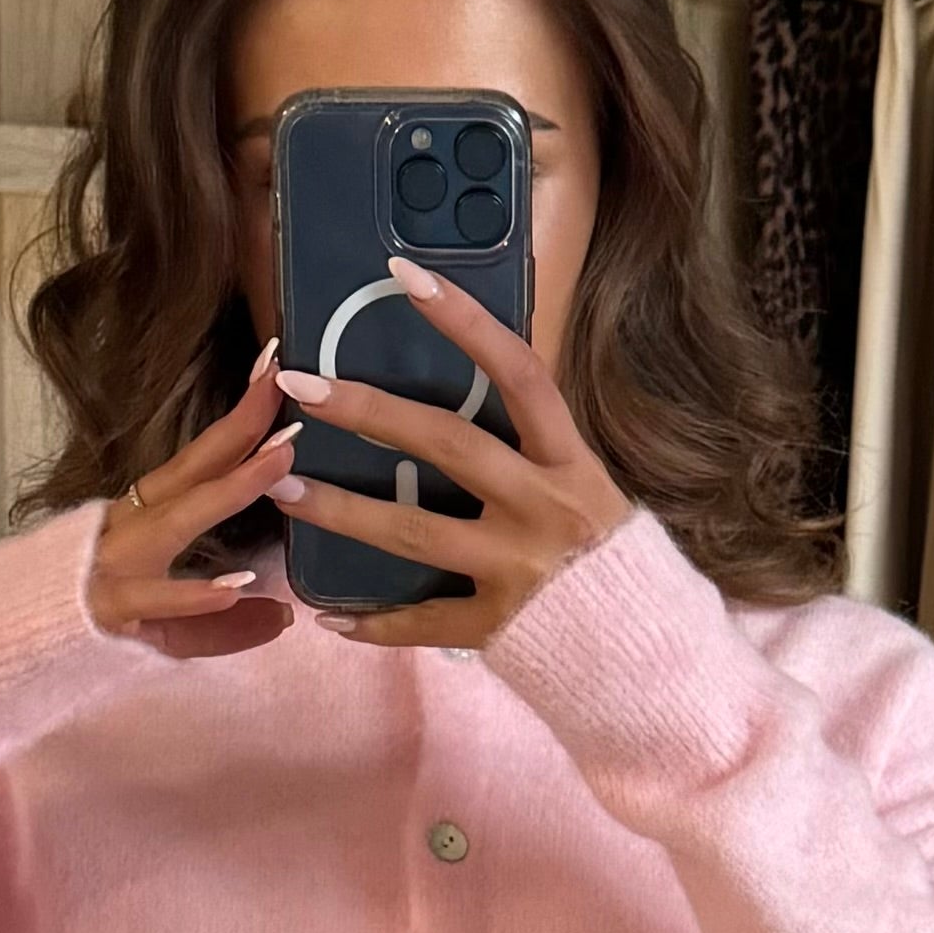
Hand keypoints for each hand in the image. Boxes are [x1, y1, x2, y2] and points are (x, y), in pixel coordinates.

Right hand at [88, 344, 300, 653]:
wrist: (0, 651)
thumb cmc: (83, 629)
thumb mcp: (164, 629)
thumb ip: (221, 626)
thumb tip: (281, 617)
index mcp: (139, 518)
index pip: (198, 461)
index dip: (240, 421)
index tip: (276, 371)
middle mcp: (126, 528)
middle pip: (191, 469)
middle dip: (240, 425)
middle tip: (284, 382)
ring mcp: (113, 565)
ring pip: (178, 521)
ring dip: (230, 488)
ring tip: (280, 461)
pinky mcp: (103, 610)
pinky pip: (154, 601)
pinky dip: (193, 595)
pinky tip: (234, 588)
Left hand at [269, 256, 631, 644]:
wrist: (650, 657)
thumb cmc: (616, 567)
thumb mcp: (590, 490)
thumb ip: (537, 452)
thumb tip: (483, 394)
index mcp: (570, 462)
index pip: (519, 373)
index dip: (465, 321)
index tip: (405, 275)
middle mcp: (543, 506)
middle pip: (448, 443)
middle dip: (369, 411)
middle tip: (302, 385)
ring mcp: (518, 568)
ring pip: (416, 532)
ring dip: (343, 511)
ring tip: (283, 490)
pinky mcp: (499, 626)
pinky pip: (425, 622)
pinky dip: (377, 624)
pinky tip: (331, 617)